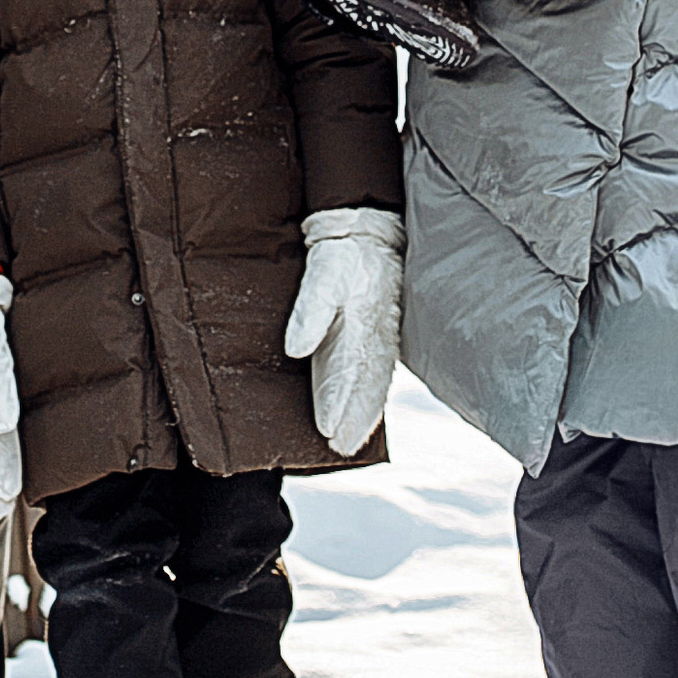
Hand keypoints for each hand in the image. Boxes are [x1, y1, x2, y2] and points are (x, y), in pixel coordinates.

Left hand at [286, 206, 404, 454]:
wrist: (364, 230)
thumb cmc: (341, 255)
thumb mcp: (323, 274)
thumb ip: (311, 311)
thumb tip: (295, 349)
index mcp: (366, 321)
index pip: (353, 371)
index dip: (340, 402)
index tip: (328, 430)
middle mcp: (378, 334)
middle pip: (368, 384)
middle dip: (355, 417)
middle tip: (339, 447)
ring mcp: (382, 335)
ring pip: (375, 381)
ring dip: (363, 412)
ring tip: (348, 441)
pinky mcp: (379, 333)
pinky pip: (378, 370)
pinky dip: (371, 395)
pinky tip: (361, 412)